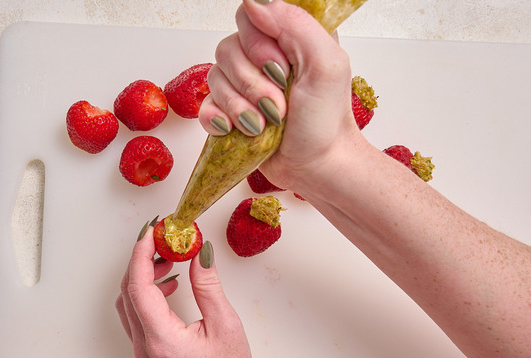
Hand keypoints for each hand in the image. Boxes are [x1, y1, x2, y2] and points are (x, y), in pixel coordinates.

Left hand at [116, 224, 278, 357]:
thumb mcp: (225, 324)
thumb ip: (208, 285)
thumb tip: (199, 252)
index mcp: (162, 340)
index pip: (138, 287)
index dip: (141, 254)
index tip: (151, 231)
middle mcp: (146, 347)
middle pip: (128, 292)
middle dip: (141, 259)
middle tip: (161, 238)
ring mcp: (144, 351)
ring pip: (129, 303)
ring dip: (143, 276)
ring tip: (169, 259)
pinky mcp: (148, 351)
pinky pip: (137, 314)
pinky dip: (147, 293)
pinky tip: (170, 285)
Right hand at [199, 0, 361, 192]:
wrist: (316, 167)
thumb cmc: (326, 120)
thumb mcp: (326, 63)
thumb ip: (294, 23)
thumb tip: (253, 2)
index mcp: (287, 37)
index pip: (250, 17)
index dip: (259, 45)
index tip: (281, 69)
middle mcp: (262, 57)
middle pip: (228, 48)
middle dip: (252, 83)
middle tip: (279, 105)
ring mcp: (243, 86)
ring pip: (214, 78)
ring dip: (240, 106)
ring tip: (265, 124)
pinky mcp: (228, 112)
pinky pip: (204, 106)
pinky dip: (219, 120)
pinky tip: (239, 131)